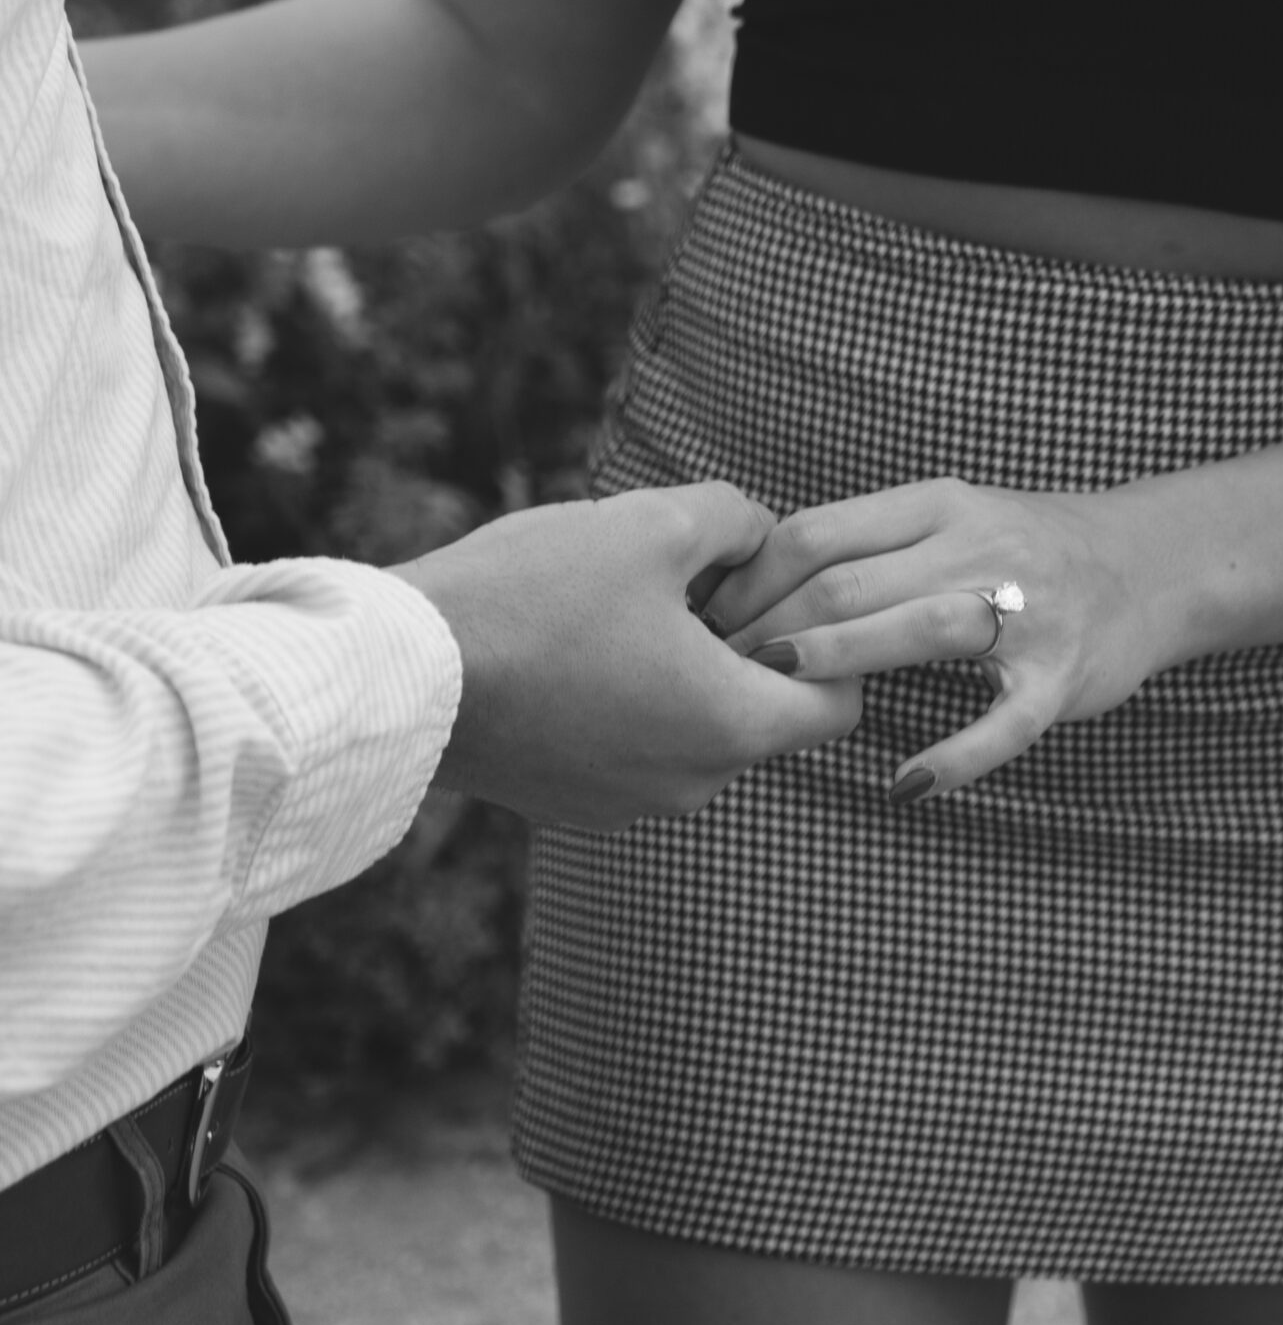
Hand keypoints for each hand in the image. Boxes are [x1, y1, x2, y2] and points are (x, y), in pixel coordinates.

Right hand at [397, 484, 860, 829]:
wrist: (401, 671)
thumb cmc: (534, 595)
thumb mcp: (653, 522)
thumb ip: (735, 520)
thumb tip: (756, 536)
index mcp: (731, 726)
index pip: (839, 705)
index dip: (829, 642)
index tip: (778, 594)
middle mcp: (691, 784)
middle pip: (760, 715)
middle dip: (741, 646)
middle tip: (688, 583)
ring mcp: (626, 805)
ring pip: (691, 731)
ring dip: (679, 674)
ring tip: (620, 609)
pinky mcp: (568, 804)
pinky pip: (630, 750)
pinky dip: (625, 704)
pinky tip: (574, 647)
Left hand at [706, 477, 1179, 800]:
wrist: (1152, 564)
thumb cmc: (1027, 546)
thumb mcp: (950, 517)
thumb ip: (871, 541)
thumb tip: (756, 577)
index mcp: (940, 503)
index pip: (821, 532)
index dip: (753, 578)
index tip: (710, 618)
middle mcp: (980, 546)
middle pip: (850, 583)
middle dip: (771, 629)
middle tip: (717, 668)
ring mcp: (1026, 612)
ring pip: (912, 633)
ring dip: (834, 665)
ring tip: (776, 702)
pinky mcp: (1061, 678)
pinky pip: (1000, 726)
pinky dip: (952, 758)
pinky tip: (904, 783)